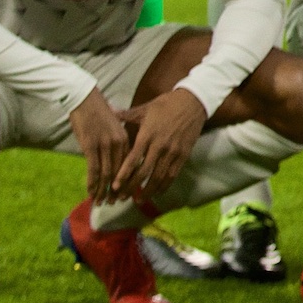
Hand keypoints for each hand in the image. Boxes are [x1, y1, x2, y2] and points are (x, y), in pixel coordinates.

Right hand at [69, 87, 129, 204]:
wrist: (84, 98)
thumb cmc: (96, 111)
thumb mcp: (112, 126)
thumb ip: (116, 141)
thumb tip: (115, 155)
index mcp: (125, 139)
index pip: (127, 167)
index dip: (125, 183)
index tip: (124, 194)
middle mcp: (117, 144)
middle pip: (118, 173)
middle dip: (115, 191)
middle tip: (112, 203)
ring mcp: (104, 145)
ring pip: (106, 174)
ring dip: (102, 191)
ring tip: (100, 202)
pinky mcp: (90, 146)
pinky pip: (93, 170)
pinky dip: (92, 184)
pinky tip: (90, 193)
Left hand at [112, 88, 206, 202]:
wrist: (193, 102)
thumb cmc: (166, 104)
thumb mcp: (145, 108)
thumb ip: (126, 114)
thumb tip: (109, 110)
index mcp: (147, 134)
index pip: (133, 159)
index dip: (123, 175)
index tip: (114, 186)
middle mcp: (160, 146)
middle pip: (144, 172)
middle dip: (131, 187)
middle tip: (121, 198)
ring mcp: (173, 152)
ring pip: (159, 177)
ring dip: (148, 191)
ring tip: (138, 200)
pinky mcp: (184, 155)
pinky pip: (173, 174)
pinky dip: (164, 185)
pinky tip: (157, 192)